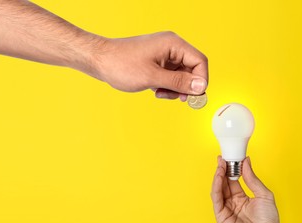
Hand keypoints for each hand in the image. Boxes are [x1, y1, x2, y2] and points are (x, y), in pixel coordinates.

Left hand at [84, 32, 207, 100]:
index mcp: (173, 44)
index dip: (201, 80)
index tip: (194, 96)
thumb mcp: (152, 77)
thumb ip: (178, 82)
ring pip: (181, 75)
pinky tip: (155, 90)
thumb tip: (200, 86)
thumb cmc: (121, 64)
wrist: (100, 61)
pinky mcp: (157, 62)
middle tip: (178, 98)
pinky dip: (166, 86)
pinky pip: (170, 76)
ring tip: (160, 93)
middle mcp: (171, 47)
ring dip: (175, 88)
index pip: (200, 61)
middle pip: (192, 69)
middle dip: (186, 86)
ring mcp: (163, 55)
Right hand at [211, 156, 294, 222]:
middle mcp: (231, 202)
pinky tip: (219, 177)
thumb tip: (246, 162)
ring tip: (220, 165)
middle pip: (223, 183)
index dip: (230, 169)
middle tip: (222, 159)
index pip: (232, 180)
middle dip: (222, 170)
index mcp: (241, 197)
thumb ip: (252, 178)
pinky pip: (216, 198)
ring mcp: (225, 208)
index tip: (229, 158)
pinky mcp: (220, 215)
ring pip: (218, 189)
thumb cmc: (268, 220)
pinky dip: (216, 186)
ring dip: (218, 176)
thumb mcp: (263, 194)